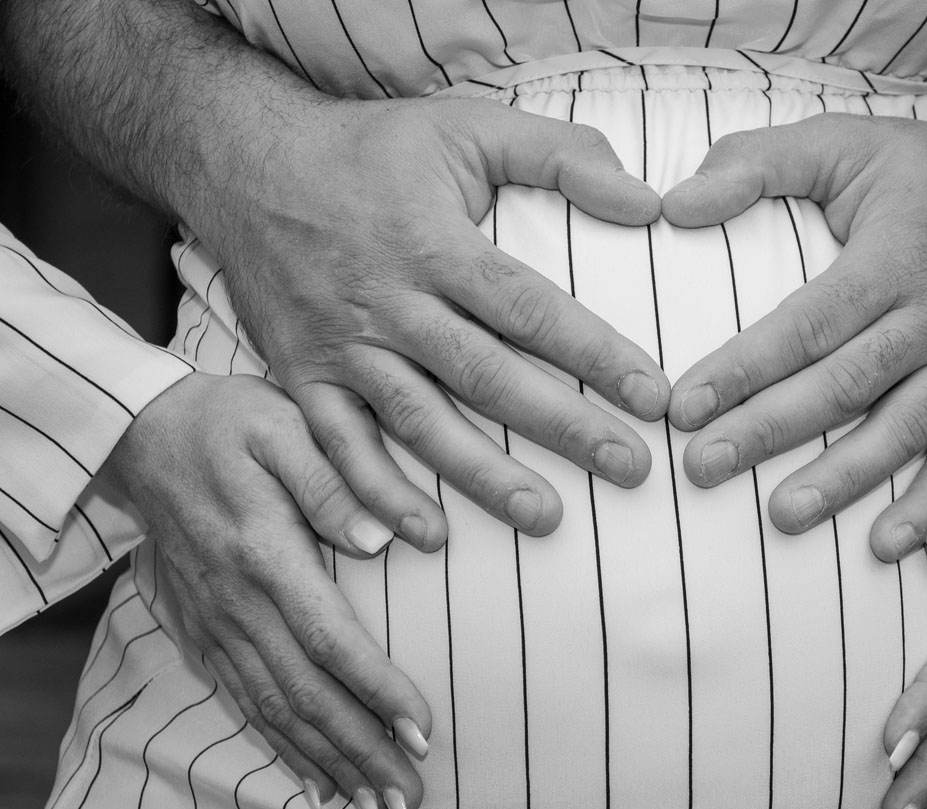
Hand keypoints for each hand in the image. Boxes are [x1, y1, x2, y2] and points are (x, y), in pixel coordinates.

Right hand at [100, 372, 431, 808]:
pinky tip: (316, 778)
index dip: (377, 691)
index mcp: (264, 554)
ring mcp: (215, 623)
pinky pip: (243, 701)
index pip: (330, 639)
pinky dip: (282, 746)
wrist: (142, 435)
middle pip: (304, 695)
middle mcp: (237, 603)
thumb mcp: (285, 427)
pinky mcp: (203, 631)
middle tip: (410, 799)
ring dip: (328, 763)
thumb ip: (334, 483)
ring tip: (376, 807)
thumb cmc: (229, 422)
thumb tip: (386, 539)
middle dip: (361, 752)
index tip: (423, 730)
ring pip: (274, 710)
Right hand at [207, 95, 667, 548]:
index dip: (595, 354)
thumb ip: (562, 156)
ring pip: (420, 422)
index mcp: (434, 243)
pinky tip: (425, 537)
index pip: (529, 308)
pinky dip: (375, 494)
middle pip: (487, 376)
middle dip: (563, 427)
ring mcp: (342, 347)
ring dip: (482, 475)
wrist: (244, 162)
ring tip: (546, 518)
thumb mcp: (469, 125)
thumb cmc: (372, 148)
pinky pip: (338, 446)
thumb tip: (648, 202)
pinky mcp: (302, 377)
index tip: (655, 396)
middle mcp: (389, 303)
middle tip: (631, 469)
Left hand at [661, 115, 926, 549]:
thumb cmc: (925, 172)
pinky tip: (891, 546)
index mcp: (890, 259)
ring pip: (903, 429)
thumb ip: (757, 164)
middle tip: (704, 469)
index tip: (683, 405)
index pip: (806, 324)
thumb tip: (673, 203)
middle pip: (843, 385)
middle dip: (769, 431)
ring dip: (844, 480)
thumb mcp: (842, 142)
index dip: (745, 367)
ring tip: (783, 517)